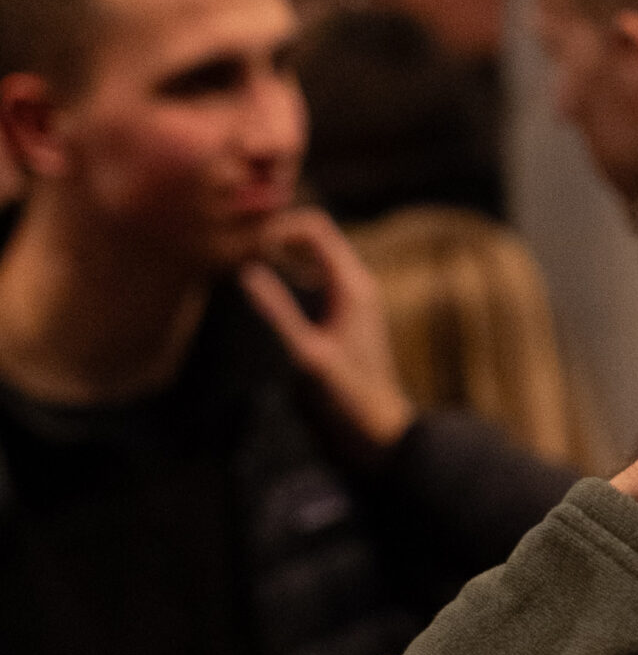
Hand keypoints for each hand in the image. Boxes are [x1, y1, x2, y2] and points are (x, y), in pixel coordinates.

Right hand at [239, 207, 415, 451]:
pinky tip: (272, 290)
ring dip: (286, 253)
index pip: (314, 226)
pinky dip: (295, 272)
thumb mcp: (307, 355)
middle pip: (316, 234)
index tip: (247, 244)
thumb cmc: (346, 396)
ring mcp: (356, 296)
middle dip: (280, 236)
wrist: (379, 428)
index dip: (279, 226)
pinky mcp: (350, 310)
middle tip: (242, 252)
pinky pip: (320, 275)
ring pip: (318, 254)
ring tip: (250, 266)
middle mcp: (358, 283)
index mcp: (351, 285)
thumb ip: (278, 312)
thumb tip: (246, 272)